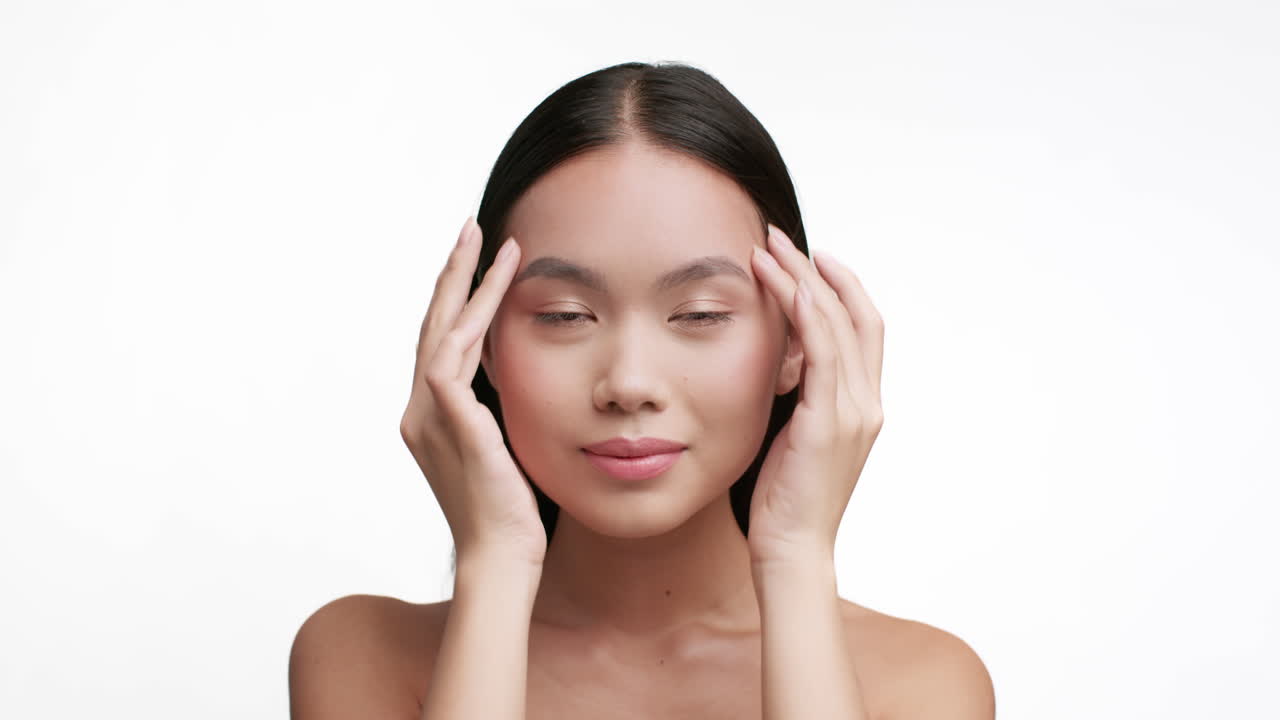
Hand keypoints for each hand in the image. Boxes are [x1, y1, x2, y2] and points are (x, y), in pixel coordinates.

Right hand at [399, 215, 545, 569]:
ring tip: (490, 242)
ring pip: (443, 330)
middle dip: (452, 273)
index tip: (476, 261)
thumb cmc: (510, 510)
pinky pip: (454, 358)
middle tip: (471, 227)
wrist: (501, 555)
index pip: (439, 342)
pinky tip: (494, 287)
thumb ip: (496, 411)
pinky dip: (473, 318)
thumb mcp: (502, 447)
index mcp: (429, 416)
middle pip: (432, 324)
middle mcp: (419, 410)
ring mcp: (428, 416)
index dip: (455, 298)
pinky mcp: (450, 424)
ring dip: (468, 283)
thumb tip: (514, 382)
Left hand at [745, 224, 885, 565]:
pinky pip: (825, 356)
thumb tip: (779, 356)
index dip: (841, 285)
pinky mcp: (828, 424)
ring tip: (766, 250)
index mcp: (864, 404)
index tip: (807, 255)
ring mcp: (853, 413)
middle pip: (855, 314)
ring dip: (801, 280)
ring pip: (837, 326)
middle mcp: (867, 403)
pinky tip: (789, 288)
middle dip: (817, 269)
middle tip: (780, 237)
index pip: (863, 327)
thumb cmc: (785, 496)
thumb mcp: (795, 433)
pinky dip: (810, 316)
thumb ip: (799, 393)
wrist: (793, 547)